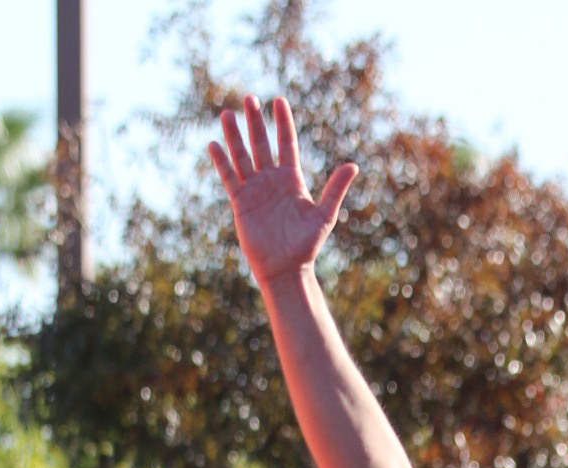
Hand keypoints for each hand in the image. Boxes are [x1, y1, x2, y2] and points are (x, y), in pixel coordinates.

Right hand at [207, 94, 356, 290]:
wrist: (286, 269)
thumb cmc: (307, 245)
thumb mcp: (324, 216)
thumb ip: (335, 189)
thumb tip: (354, 166)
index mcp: (292, 179)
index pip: (286, 143)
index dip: (283, 122)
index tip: (279, 101)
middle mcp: (272, 180)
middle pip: (261, 144)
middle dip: (255, 122)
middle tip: (249, 98)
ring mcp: (255, 190)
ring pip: (242, 156)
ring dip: (234, 136)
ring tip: (227, 114)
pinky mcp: (241, 203)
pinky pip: (230, 178)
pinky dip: (222, 162)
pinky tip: (214, 145)